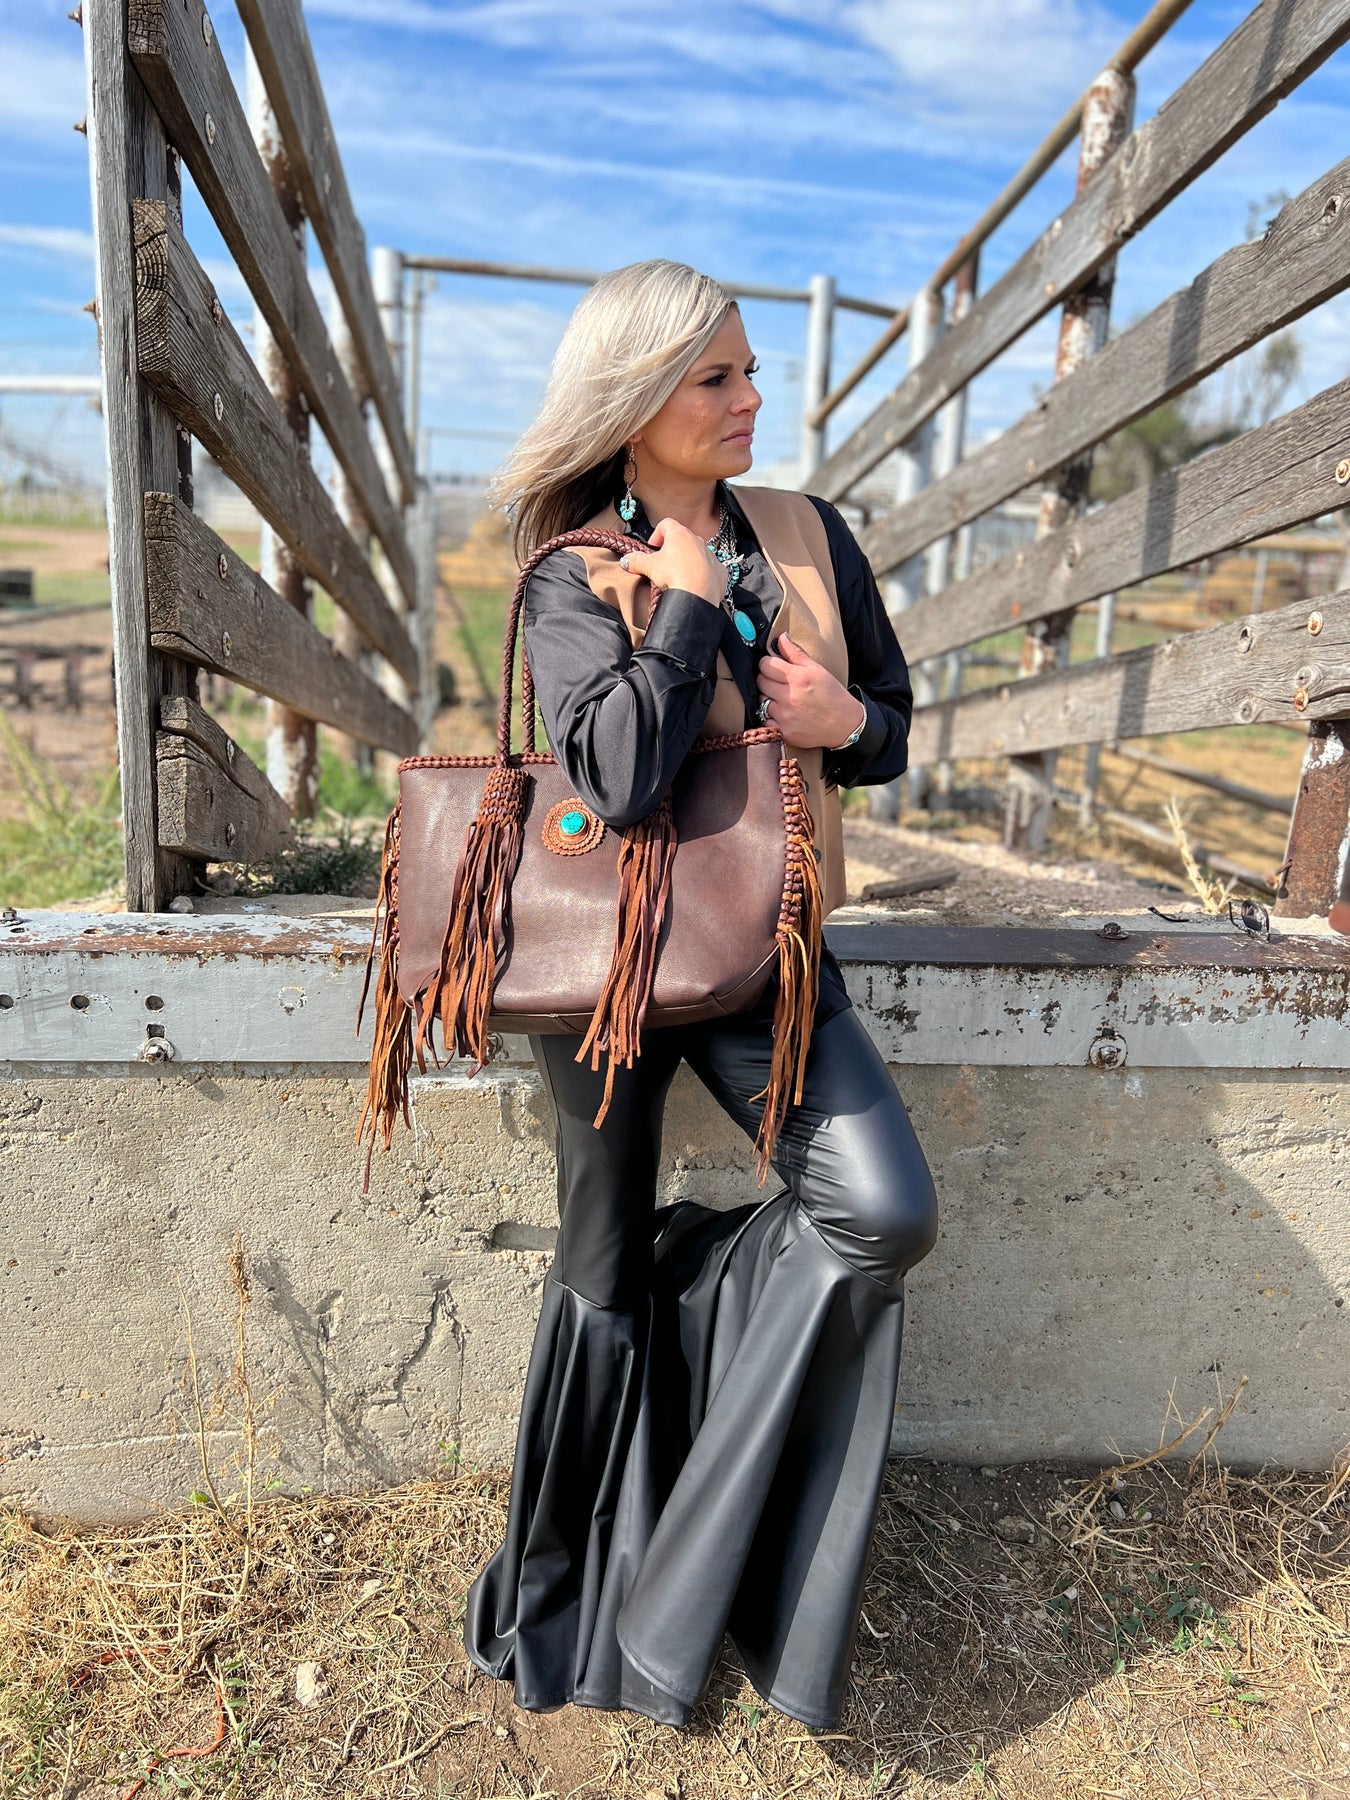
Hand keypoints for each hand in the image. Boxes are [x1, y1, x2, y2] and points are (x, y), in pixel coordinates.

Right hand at [618, 517, 722, 605]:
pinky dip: (701, 575)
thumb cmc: (675, 574)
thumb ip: (636, 560)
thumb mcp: (649, 567)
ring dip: (686, 562)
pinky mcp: (720, 571)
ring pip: (696, 554)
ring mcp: (710, 555)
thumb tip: (627, 560)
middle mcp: (697, 540)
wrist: (698, 595)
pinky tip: (694, 585)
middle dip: (671, 550)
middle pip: (681, 540)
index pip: (665, 524)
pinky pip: (709, 569)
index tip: (651, 549)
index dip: (655, 535)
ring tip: (677, 578)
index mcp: (679, 534)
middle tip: (662, 565)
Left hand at [756, 633, 864, 747]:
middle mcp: (790, 697)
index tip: (773, 666)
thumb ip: (795, 653)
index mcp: (798, 678)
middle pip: (760, 681)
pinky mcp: (784, 731)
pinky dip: (770, 716)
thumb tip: (780, 637)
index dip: (767, 663)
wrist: (845, 724)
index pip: (766, 665)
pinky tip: (782, 713)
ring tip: (781, 698)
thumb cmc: (832, 695)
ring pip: (760, 700)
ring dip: (767, 697)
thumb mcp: (817, 669)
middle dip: (766, 679)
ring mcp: (785, 716)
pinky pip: (764, 720)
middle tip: (777, 681)